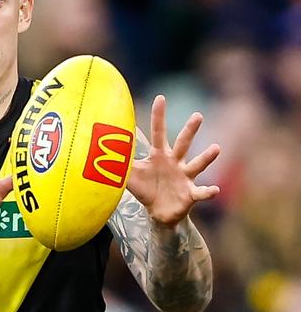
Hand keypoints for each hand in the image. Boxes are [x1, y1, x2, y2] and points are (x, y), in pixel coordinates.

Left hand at [127, 95, 220, 226]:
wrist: (158, 213)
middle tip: (197, 115)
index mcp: (159, 156)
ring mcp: (185, 177)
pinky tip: (214, 190)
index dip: (158, 116)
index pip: (158, 132)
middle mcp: (175, 162)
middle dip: (190, 130)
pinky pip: (201, 192)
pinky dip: (208, 192)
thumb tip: (94, 151)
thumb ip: (116, 162)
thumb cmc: (145, 189)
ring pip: (197, 164)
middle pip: (183, 143)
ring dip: (206, 157)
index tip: (160, 98)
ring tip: (216, 148)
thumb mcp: (129, 176)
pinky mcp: (191, 194)